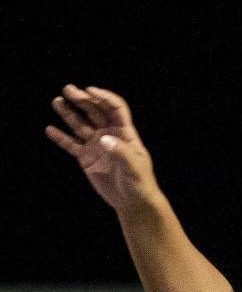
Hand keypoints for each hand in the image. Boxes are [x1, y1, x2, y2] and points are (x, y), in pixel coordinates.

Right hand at [46, 84, 157, 210]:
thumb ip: (121, 153)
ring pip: (80, 125)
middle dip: (82, 100)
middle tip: (68, 90)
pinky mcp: (86, 157)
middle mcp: (109, 135)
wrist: (133, 201)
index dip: (104, 97)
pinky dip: (61, 138)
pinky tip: (50, 130)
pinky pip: (71, 144)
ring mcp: (96, 145)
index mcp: (125, 133)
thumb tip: (104, 139)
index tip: (90, 91)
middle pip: (95, 111)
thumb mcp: (135, 168)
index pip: (115, 108)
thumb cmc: (140, 183)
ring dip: (69, 113)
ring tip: (57, 101)